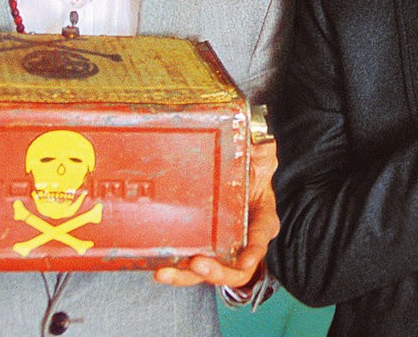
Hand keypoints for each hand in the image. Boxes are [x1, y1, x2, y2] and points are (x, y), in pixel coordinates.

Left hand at [154, 139, 278, 287]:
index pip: (260, 239)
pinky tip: (155, 267)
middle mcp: (241, 241)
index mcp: (260, 221)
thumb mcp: (261, 157)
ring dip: (185, 276)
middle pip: (234, 269)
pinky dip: (173, 269)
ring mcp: (219, 249)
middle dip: (216, 272)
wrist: (234, 176)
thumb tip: (259, 140)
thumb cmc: (251, 169)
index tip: (245, 259)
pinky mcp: (199, 248)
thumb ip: (262, 149)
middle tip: (198, 264)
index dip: (254, 252)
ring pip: (206, 273)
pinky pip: (187, 265)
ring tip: (163, 273)